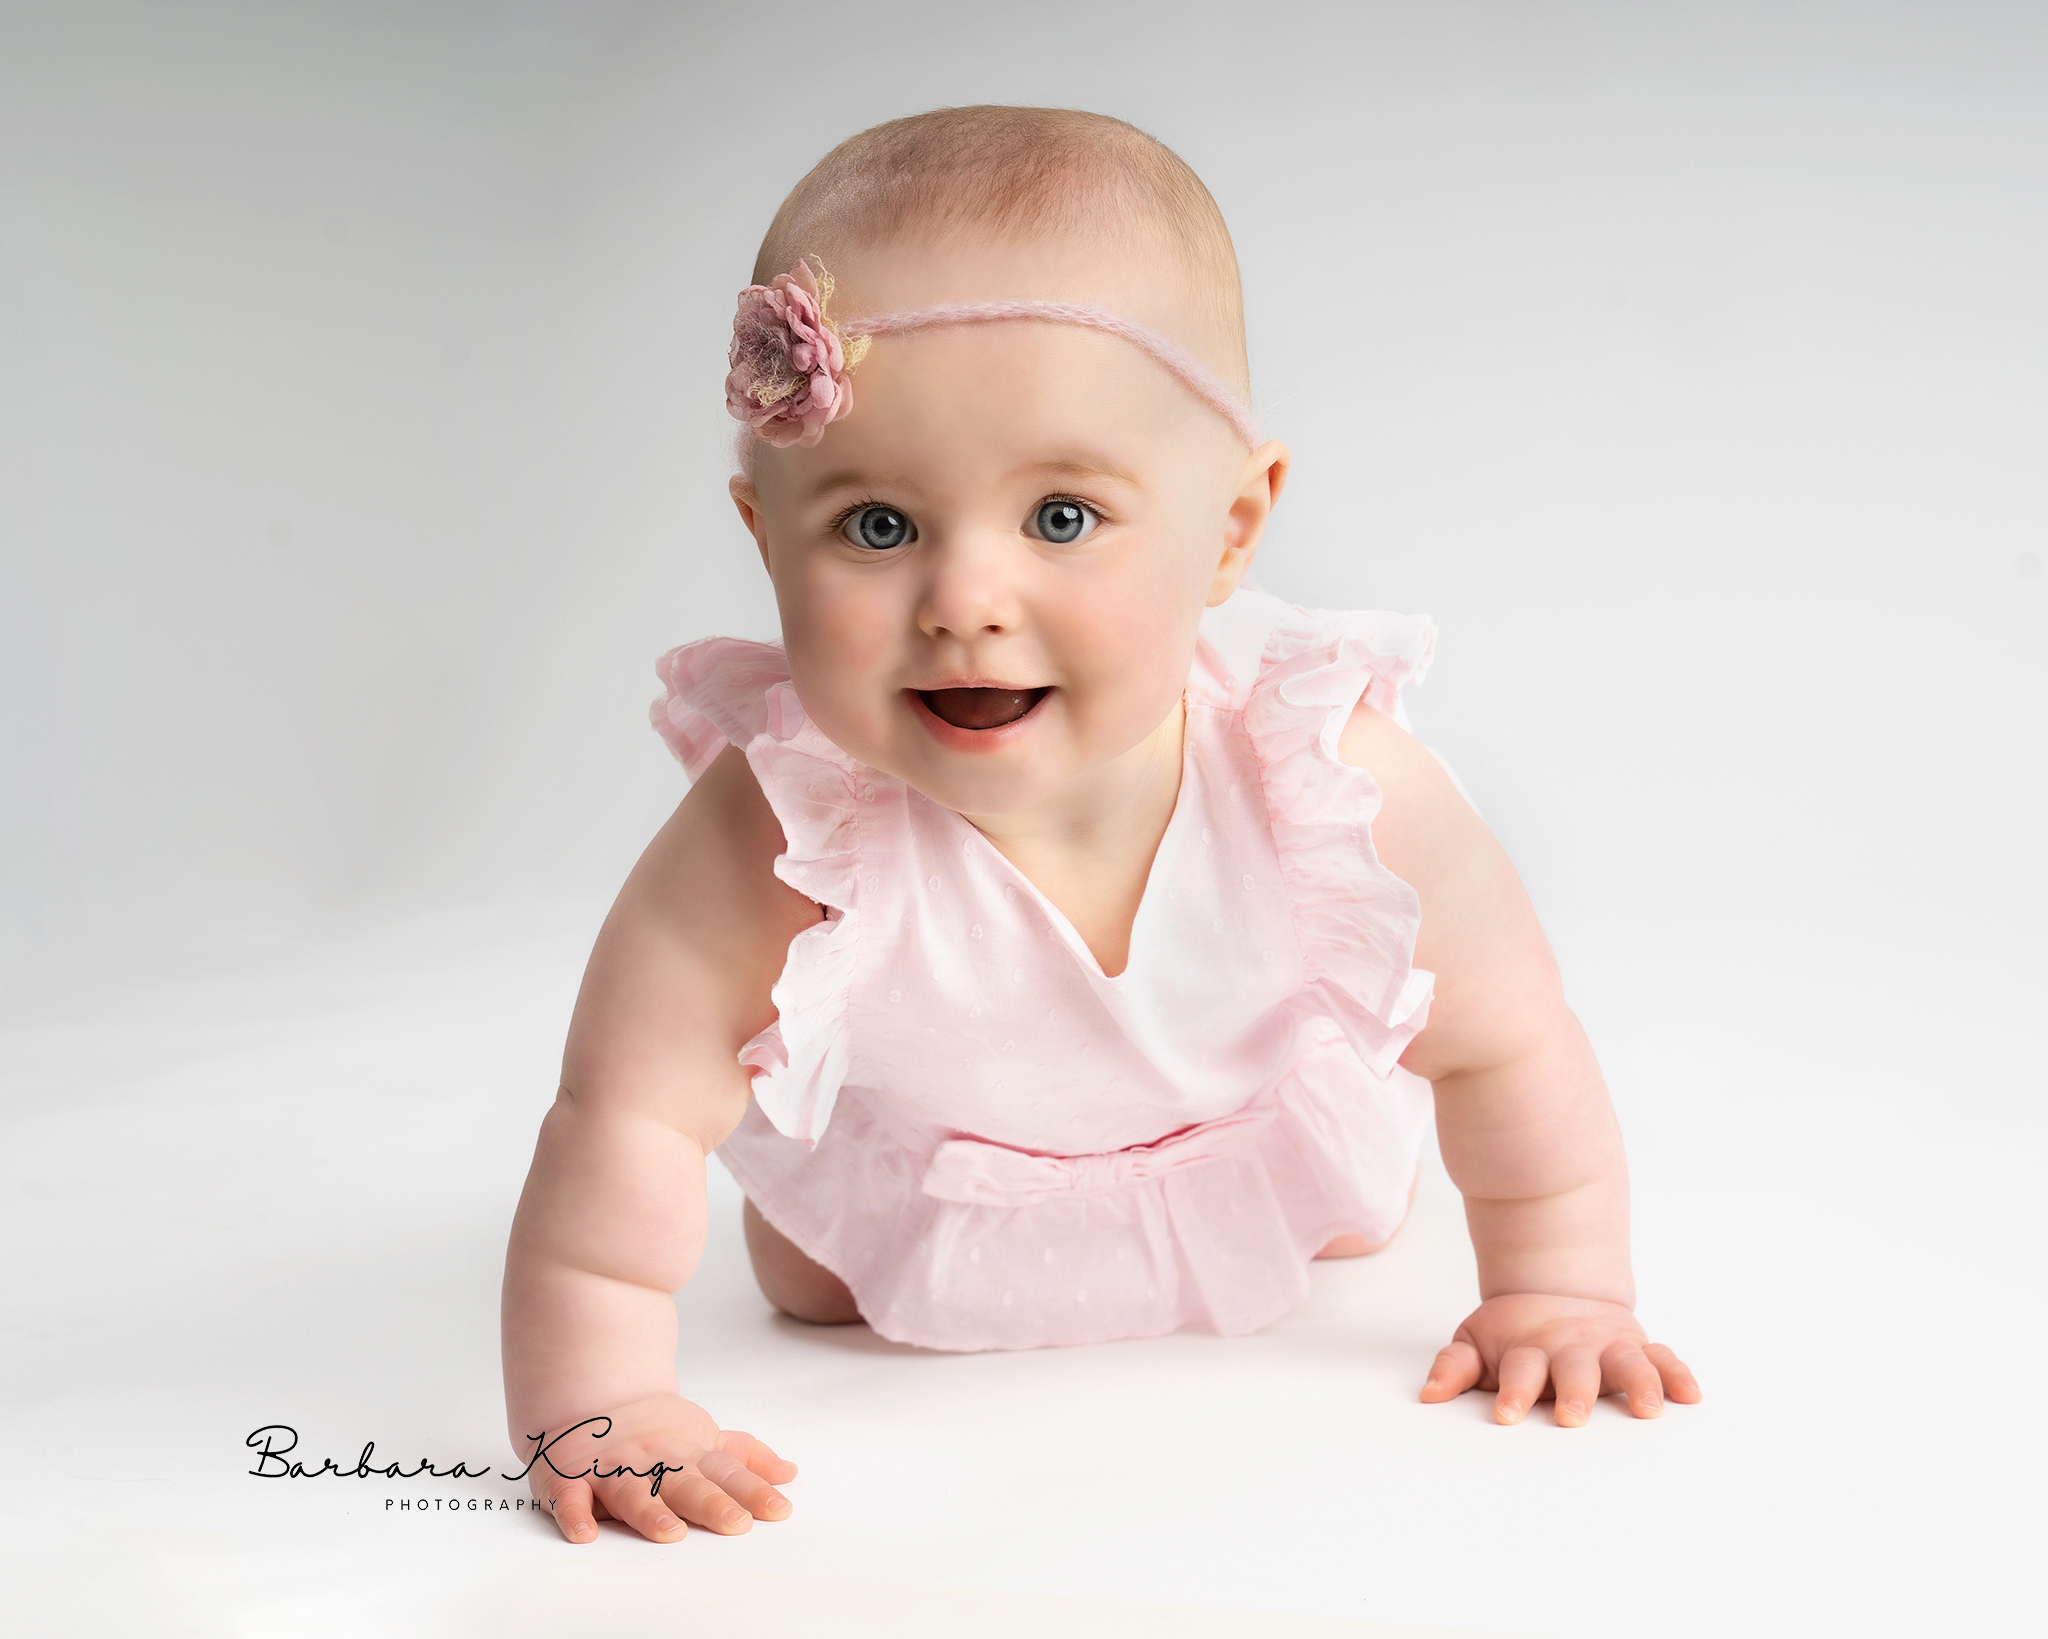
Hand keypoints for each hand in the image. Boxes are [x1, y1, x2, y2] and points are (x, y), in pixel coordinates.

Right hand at [513, 1393, 795, 1542]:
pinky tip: (585, 1533)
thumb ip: (745, 1459)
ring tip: (669, 1532)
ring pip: (632, 1491)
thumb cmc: (654, 1431)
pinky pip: (569, 1497)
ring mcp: (612, 1469)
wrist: (590, 1396)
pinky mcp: (571, 1478)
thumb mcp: (705, 1438)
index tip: (779, 1510)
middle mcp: (654, 1461)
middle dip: (711, 1504)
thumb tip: (789, 1474)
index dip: (754, 1492)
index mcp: (688, 1454)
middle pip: (686, 1484)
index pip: (727, 1474)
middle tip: (736, 1523)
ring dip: (650, 1512)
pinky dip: (574, 1514)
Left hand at [1419, 1293, 1700, 1426]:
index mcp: (1530, 1348)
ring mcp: (1607, 1346)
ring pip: (1626, 1362)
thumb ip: (1457, 1367)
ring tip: (1646, 1410)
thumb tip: (1429, 1395)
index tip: (1505, 1415)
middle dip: (1574, 1392)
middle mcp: (1572, 1347)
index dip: (1513, 1392)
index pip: (1520, 1370)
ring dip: (1637, 1384)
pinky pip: (1662, 1358)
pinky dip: (1677, 1373)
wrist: (1556, 1292)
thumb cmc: (1514, 1335)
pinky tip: (1690, 1396)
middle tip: (1572, 1416)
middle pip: (1575, 1368)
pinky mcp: (1637, 1348)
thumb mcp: (1477, 1342)